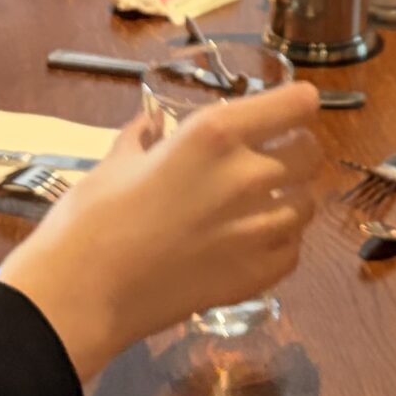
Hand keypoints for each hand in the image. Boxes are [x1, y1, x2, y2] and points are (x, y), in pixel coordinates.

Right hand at [0, 81, 321, 381]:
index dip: (295, 103)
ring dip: (289, 197)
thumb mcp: (117, 160)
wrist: (84, 292)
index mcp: (216, 134)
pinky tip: (251, 241)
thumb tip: (153, 124)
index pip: (298, 103)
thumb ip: (144, 136)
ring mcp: (259, 229)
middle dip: (296, 149)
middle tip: (269, 157)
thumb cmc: (92, 217)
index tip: (283, 109)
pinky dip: (280, 241)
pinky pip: (294, 248)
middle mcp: (249, 175)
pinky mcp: (259, 275)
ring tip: (260, 203)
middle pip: (312, 152)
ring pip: (308, 202)